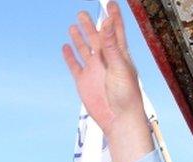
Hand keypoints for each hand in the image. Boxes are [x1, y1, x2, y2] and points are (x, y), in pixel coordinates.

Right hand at [63, 1, 152, 161]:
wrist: (119, 119)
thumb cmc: (126, 95)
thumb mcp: (119, 66)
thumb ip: (112, 45)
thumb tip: (107, 23)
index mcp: (119, 54)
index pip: (115, 30)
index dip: (113, 16)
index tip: (110, 3)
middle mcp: (106, 60)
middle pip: (97, 37)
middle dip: (91, 24)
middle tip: (83, 13)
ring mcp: (94, 70)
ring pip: (85, 49)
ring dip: (80, 37)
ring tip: (74, 25)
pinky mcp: (84, 82)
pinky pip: (75, 65)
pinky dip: (70, 56)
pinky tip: (66, 47)